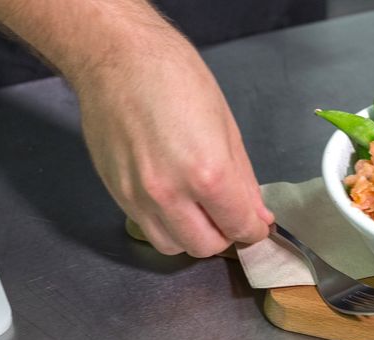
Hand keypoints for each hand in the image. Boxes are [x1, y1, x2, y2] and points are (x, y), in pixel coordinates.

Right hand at [0, 0, 272, 255]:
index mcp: (207, 173)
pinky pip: (147, 228)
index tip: (255, 221)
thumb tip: (257, 215)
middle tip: (227, 212)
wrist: (117, 58)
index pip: (240, 227)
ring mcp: (138, 197)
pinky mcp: (116, 193)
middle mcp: (170, 194)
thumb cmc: (175, 77)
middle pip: (206, 246)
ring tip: (197, 208)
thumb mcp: (226, 125)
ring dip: (191, 235)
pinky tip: (171, 196)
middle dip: (224, 234)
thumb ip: (243, 179)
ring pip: (173, 246)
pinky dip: (165, 224)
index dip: (254, 228)